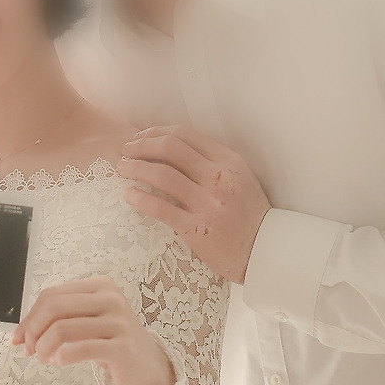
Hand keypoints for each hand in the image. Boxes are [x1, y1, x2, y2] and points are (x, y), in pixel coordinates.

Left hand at [13, 276, 174, 384]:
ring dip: (43, 346)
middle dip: (33, 330)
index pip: (52, 295)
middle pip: (54, 308)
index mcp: (100, 286)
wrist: (147, 367)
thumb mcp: (87, 321)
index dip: (29, 316)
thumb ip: (58, 319)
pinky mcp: (122, 347)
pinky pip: (81, 349)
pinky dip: (62, 357)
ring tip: (42, 358)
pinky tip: (58, 362)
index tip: (18, 337)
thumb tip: (19, 333)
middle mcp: (111, 299)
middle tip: (27, 349)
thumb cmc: (111, 342)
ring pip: (63, 328)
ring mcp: (118, 322)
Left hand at [118, 125, 269, 283]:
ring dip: (135, 168)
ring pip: (161, 175)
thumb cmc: (248, 213)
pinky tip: (128, 195)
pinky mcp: (196, 230)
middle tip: (125, 151)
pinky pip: (161, 209)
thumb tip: (173, 147)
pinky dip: (140, 198)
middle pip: (169, 149)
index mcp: (228, 161)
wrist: (263, 252)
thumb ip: (212, 160)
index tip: (140, 137)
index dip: (155, 132)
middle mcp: (218, 178)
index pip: (184, 135)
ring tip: (122, 169)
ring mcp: (207, 204)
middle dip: (140, 146)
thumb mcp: (239, 177)